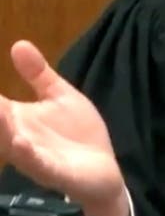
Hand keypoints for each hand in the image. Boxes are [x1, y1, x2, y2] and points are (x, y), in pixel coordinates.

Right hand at [0, 40, 129, 215]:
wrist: (103, 171)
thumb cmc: (77, 134)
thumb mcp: (59, 96)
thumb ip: (39, 74)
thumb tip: (18, 44)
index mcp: (16, 119)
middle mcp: (16, 138)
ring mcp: (33, 156)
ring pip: (9, 143)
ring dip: (0, 129)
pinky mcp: (53, 171)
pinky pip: (36, 163)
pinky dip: (26, 153)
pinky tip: (19, 142)